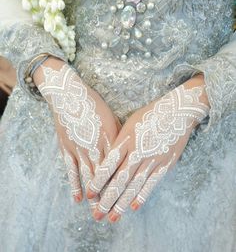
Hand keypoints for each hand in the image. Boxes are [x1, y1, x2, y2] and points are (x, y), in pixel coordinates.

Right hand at [33, 57, 120, 206]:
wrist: (69, 95)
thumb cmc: (94, 104)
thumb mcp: (112, 119)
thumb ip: (119, 138)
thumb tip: (126, 154)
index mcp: (109, 140)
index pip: (118, 168)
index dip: (122, 186)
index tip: (128, 201)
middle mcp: (95, 148)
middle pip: (104, 177)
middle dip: (109, 197)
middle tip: (113, 216)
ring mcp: (79, 150)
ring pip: (88, 178)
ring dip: (93, 197)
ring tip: (97, 214)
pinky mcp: (66, 149)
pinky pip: (71, 170)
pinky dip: (74, 185)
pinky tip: (78, 199)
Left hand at [87, 75, 209, 221]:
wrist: (177, 111)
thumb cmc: (150, 115)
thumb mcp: (130, 124)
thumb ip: (120, 142)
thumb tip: (108, 161)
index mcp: (126, 140)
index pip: (108, 165)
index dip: (98, 181)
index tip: (89, 194)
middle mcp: (137, 152)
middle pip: (119, 180)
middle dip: (107, 199)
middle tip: (97, 215)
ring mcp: (152, 159)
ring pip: (134, 185)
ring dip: (122, 203)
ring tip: (113, 218)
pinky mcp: (165, 164)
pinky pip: (151, 183)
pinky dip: (142, 196)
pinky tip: (134, 207)